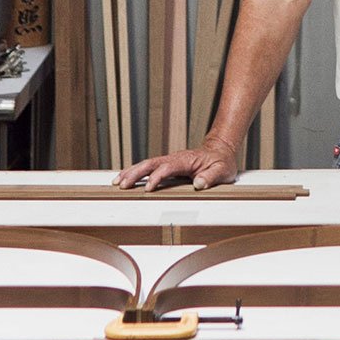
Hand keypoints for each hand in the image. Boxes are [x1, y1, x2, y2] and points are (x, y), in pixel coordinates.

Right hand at [112, 134, 238, 191]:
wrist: (221, 150)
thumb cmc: (222, 162)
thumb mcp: (222, 170)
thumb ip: (211, 176)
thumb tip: (199, 183)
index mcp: (187, 160)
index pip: (168, 167)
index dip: (157, 177)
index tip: (148, 188)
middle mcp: (175, 158)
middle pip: (152, 163)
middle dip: (136, 173)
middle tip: (122, 184)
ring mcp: (170, 161)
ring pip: (147, 164)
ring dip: (132, 172)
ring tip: (117, 182)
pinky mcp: (168, 165)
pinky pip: (149, 168)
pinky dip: (136, 172)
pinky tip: (126, 178)